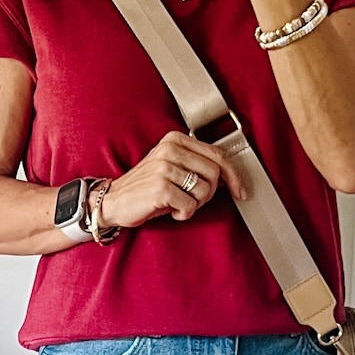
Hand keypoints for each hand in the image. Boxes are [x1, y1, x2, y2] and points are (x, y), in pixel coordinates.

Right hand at [100, 132, 245, 230]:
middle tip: (193, 200)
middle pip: (215, 173)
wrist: (113, 201)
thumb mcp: (172, 168)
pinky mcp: (161, 187)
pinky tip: (170, 210)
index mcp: (176, 140)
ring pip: (205, 190)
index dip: (234, 176)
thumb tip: (229, 176)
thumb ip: (197, 165)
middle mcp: (170, 149)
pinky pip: (190, 205)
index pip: (218, 155)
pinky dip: (183, 214)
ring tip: (178, 203)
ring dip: (195, 204)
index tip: (240, 191)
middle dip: (209, 194)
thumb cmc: (146, 188)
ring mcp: (165, 167)